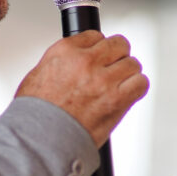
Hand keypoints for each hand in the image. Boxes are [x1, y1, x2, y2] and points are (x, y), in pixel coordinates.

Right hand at [16, 31, 148, 146]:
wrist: (41, 139)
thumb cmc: (36, 114)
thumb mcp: (38, 75)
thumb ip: (61, 63)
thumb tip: (73, 62)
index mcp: (65, 52)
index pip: (94, 36)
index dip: (99, 48)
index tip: (100, 56)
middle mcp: (86, 62)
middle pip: (118, 45)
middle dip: (117, 56)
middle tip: (114, 67)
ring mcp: (104, 80)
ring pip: (132, 63)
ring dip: (128, 73)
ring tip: (120, 83)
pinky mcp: (117, 99)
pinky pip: (140, 83)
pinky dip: (137, 87)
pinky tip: (128, 92)